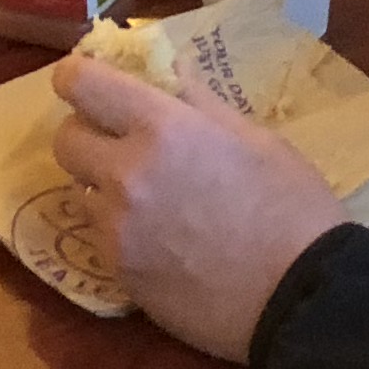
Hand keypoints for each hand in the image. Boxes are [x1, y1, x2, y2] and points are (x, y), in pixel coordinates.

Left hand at [49, 58, 347, 361]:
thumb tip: (173, 68)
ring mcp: (118, 230)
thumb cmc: (294, 208)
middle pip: (65, 140)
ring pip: (80, 193)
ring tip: (149, 200)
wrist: (303, 300)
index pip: (80, 83)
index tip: (88, 81)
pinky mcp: (121, 274)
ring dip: (103, 188)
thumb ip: (201, 103)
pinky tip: (163, 243)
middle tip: (121, 143)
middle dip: (87, 134)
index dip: (77, 76)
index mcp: (163, 128)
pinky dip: (120, 232)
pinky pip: (101, 239)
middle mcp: (126, 174)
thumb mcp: (257, 139)